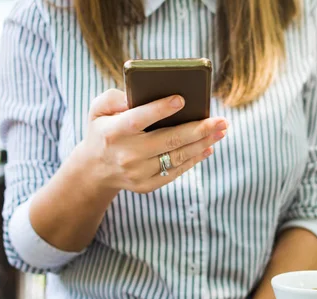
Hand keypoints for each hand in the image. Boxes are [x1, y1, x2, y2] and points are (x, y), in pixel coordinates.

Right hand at [77, 89, 226, 193]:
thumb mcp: (98, 110)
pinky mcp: (147, 185)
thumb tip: (141, 96)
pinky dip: (194, 159)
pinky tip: (208, 147)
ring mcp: (138, 173)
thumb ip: (114, 98)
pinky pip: (176, 171)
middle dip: (199, 129)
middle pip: (169, 140)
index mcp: (114, 132)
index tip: (182, 99)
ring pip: (178, 157)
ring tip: (221, 131)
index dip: (160, 109)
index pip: (139, 119)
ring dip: (203, 144)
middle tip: (221, 120)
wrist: (95, 170)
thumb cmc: (103, 131)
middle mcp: (127, 154)